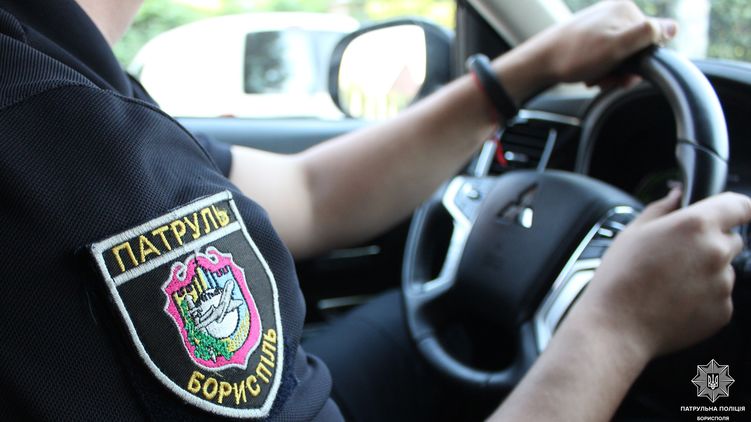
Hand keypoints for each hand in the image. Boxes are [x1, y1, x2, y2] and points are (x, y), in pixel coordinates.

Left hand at [494, 0, 676, 102]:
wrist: (538, 63)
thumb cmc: (575, 56)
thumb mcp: (617, 47)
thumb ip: (647, 34)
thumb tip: (674, 27)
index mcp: (625, 10)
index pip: (654, 38)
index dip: (642, 60)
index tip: (625, 71)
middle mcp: (614, 13)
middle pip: (635, 49)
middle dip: (622, 69)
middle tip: (604, 77)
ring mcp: (601, 25)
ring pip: (620, 57)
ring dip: (609, 73)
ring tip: (593, 77)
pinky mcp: (589, 37)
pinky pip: (605, 58)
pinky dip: (599, 70)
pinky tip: (587, 75)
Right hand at [576, 190, 750, 357]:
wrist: (617, 326)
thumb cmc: (619, 278)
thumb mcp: (632, 232)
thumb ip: (662, 208)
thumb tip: (677, 196)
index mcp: (695, 225)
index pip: (739, 205)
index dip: (736, 207)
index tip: (731, 212)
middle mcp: (716, 252)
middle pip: (731, 239)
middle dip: (710, 242)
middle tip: (677, 255)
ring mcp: (723, 284)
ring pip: (723, 270)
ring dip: (706, 272)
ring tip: (669, 283)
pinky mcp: (723, 311)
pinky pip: (719, 297)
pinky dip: (703, 297)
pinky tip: (674, 300)